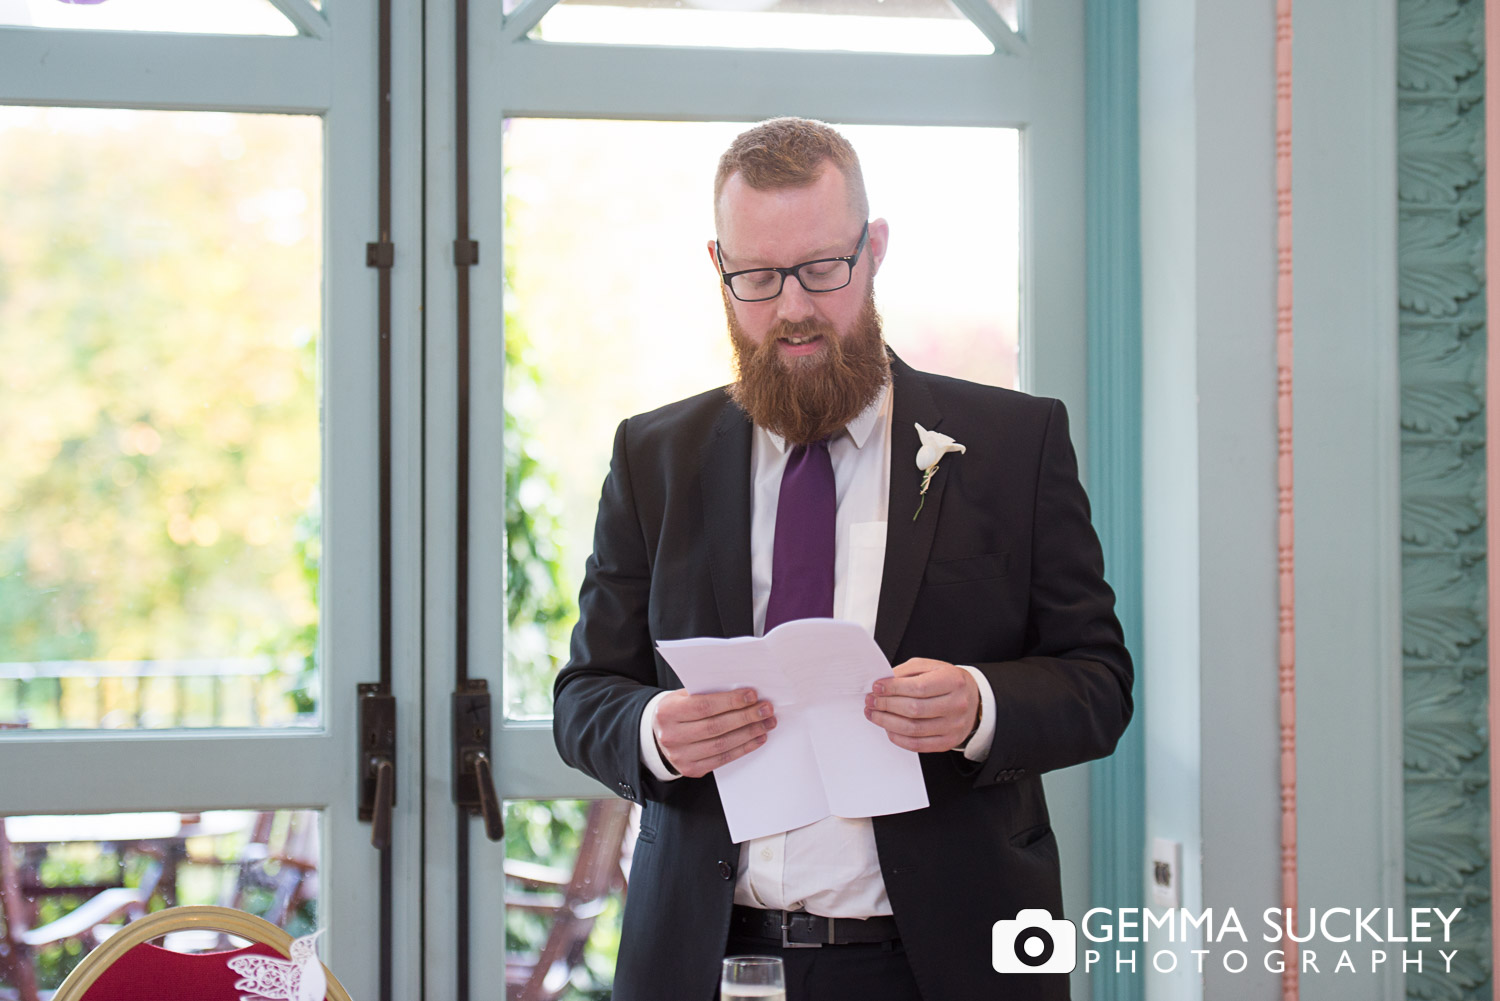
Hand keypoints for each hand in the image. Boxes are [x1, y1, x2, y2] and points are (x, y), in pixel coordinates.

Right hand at [652, 688, 776, 777]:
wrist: (660, 735)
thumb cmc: (678, 711)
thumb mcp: (684, 696)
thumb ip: (707, 693)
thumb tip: (744, 694)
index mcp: (668, 712)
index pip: (704, 706)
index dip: (730, 701)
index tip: (752, 696)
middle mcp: (671, 736)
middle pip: (715, 726)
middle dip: (745, 717)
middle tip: (766, 710)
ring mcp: (680, 756)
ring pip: (722, 744)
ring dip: (749, 733)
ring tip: (766, 723)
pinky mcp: (691, 769)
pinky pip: (722, 759)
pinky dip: (743, 748)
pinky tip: (757, 738)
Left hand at [864, 658, 978, 752]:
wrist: (974, 700)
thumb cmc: (948, 681)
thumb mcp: (931, 667)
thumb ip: (907, 671)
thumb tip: (882, 683)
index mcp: (953, 681)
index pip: (919, 687)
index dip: (894, 688)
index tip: (877, 687)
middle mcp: (957, 705)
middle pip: (914, 709)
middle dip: (886, 705)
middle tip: (871, 701)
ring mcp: (953, 726)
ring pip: (913, 729)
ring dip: (887, 722)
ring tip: (874, 714)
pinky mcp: (948, 742)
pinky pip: (918, 745)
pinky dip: (898, 738)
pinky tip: (888, 728)